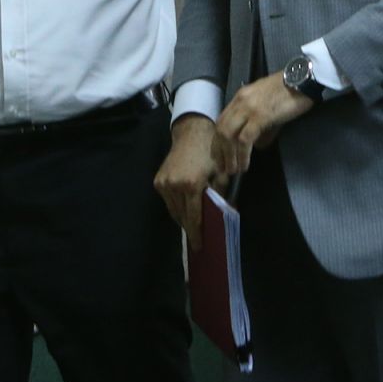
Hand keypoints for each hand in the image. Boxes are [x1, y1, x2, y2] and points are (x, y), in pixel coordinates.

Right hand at [154, 115, 225, 247]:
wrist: (192, 135)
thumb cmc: (211, 153)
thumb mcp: (222, 174)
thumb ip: (221, 195)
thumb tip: (224, 216)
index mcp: (191, 185)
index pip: (193, 217)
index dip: (196, 233)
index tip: (198, 246)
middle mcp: (174, 186)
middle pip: (182, 216)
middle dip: (190, 227)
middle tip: (197, 239)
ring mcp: (164, 183)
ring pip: (173, 210)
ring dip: (183, 218)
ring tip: (192, 225)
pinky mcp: (158, 181)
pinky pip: (168, 201)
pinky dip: (176, 207)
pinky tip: (185, 209)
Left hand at [214, 75, 313, 176]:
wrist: (303, 80)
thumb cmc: (290, 93)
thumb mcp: (268, 106)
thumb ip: (260, 124)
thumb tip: (256, 145)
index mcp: (240, 97)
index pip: (221, 121)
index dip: (218, 141)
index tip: (220, 157)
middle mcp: (240, 101)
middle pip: (221, 130)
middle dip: (220, 152)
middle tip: (224, 169)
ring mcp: (249, 108)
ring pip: (229, 135)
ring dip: (230, 157)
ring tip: (234, 171)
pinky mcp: (259, 116)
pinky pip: (244, 139)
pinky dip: (242, 154)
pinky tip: (245, 164)